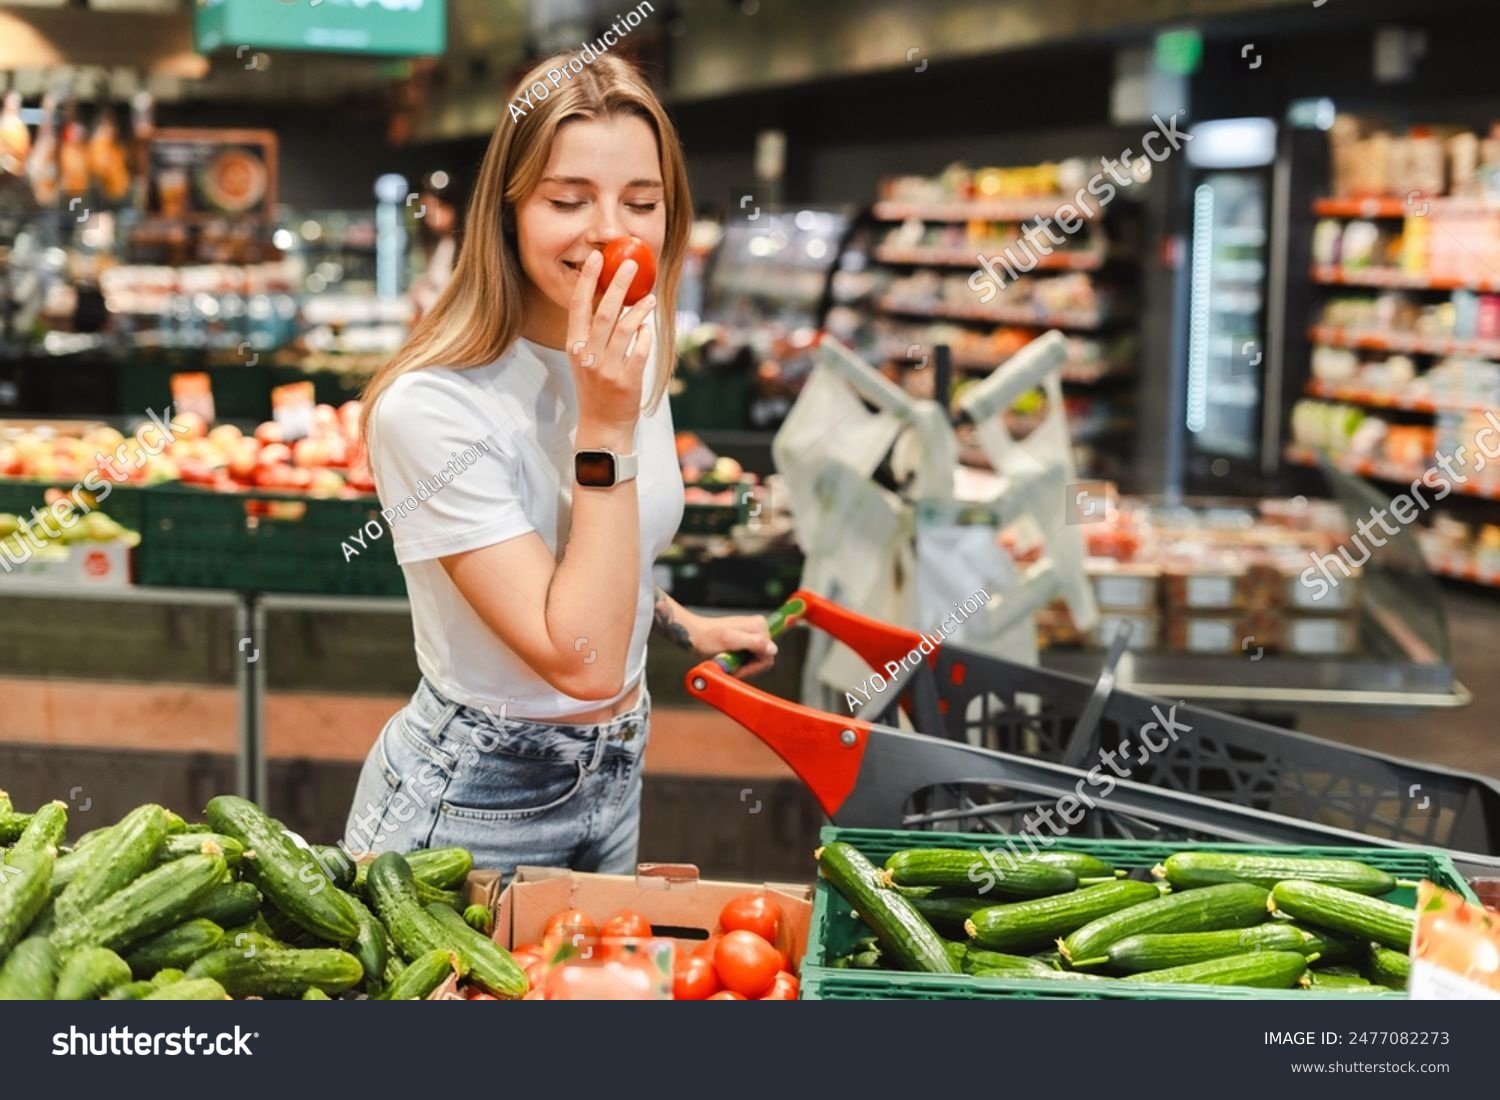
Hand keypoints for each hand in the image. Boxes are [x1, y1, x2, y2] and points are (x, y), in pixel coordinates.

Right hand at [567, 249, 655, 439]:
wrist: (602, 425)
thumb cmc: (595, 388)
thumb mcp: (584, 359)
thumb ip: (593, 332)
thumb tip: (610, 297)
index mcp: (574, 347)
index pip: (578, 306)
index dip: (587, 280)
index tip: (597, 258)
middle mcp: (588, 356)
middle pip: (604, 312)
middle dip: (618, 284)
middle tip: (632, 266)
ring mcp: (607, 369)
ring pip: (624, 328)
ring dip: (638, 309)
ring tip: (649, 297)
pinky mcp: (627, 381)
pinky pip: (640, 349)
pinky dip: (645, 335)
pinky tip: (648, 327)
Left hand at [686, 612, 777, 678]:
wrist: (693, 635)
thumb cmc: (707, 638)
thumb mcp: (730, 641)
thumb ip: (754, 643)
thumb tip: (773, 649)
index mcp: (759, 626)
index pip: (768, 655)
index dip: (753, 667)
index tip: (737, 669)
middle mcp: (759, 627)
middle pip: (763, 657)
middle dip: (748, 666)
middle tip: (731, 667)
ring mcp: (752, 632)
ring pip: (756, 659)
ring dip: (743, 665)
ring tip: (728, 663)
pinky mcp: (745, 638)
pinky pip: (749, 656)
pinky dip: (739, 662)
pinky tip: (728, 660)